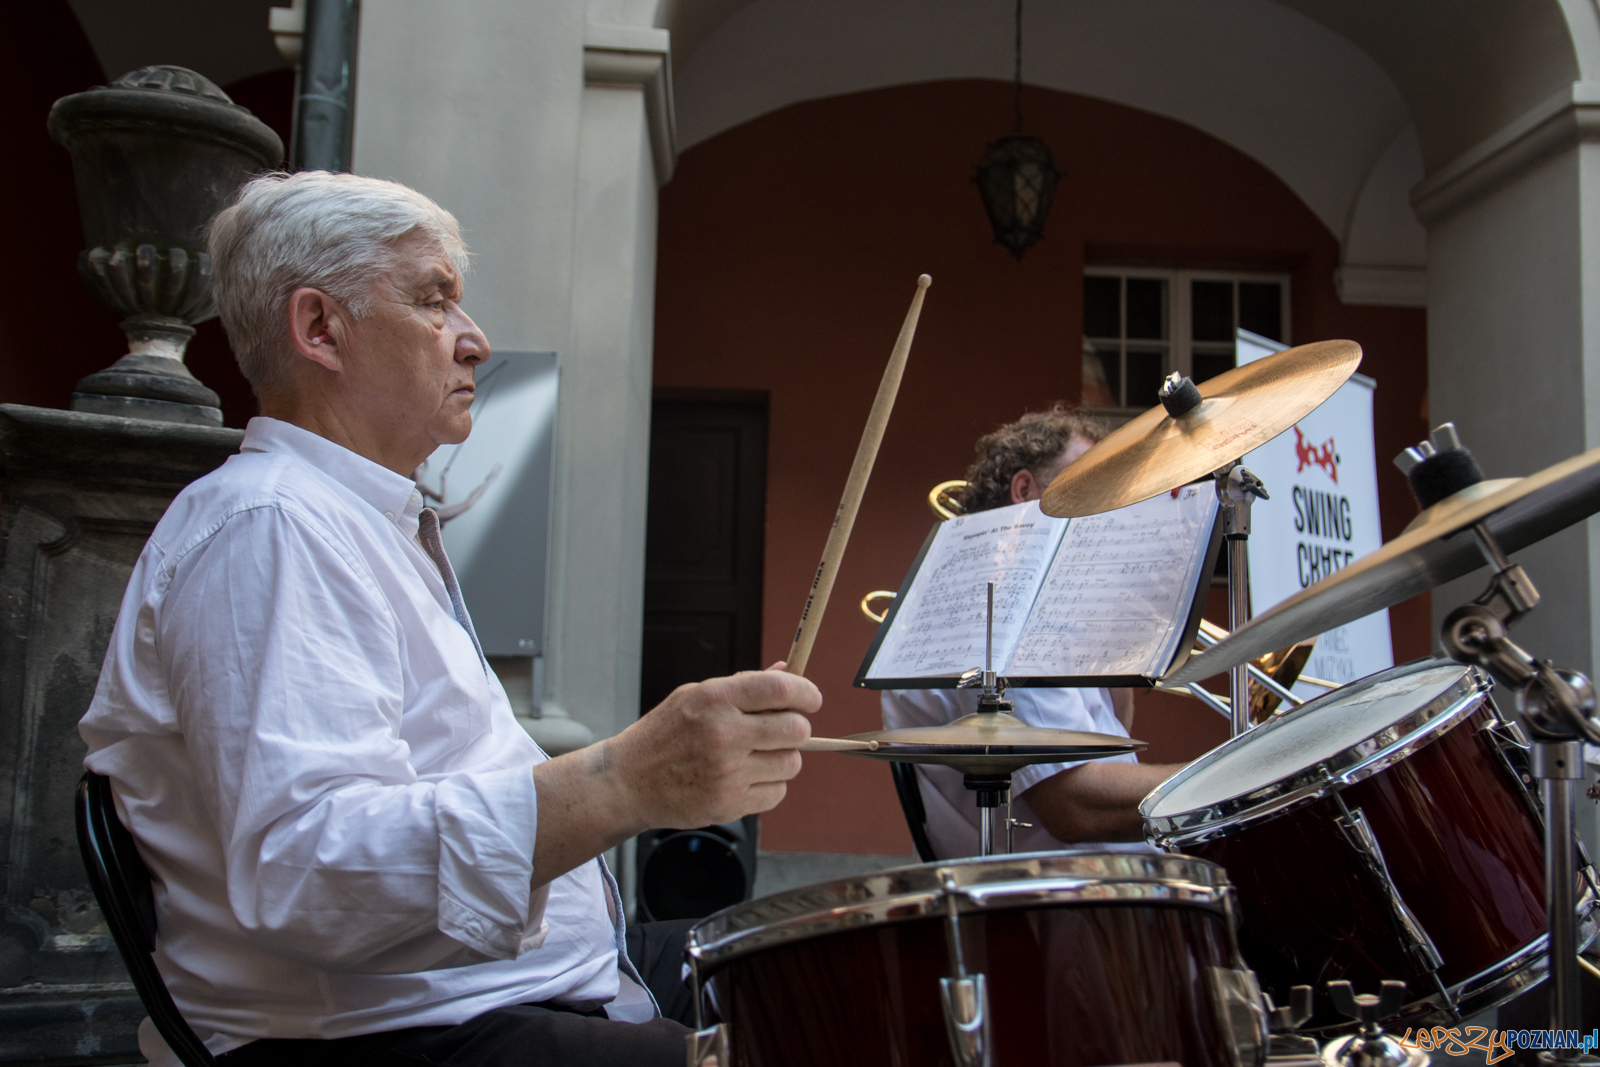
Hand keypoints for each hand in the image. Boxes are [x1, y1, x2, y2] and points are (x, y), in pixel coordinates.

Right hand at [602, 669, 819, 829]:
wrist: (628, 782)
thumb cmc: (665, 734)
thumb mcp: (695, 696)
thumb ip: (743, 685)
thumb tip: (787, 670)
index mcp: (715, 699)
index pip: (779, 689)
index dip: (806, 692)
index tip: (811, 699)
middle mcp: (723, 735)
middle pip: (796, 730)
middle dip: (798, 728)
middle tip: (784, 730)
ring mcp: (727, 773)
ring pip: (791, 764)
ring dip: (783, 758)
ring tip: (758, 755)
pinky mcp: (729, 804)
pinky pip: (777, 793)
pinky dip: (770, 785)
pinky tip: (747, 777)